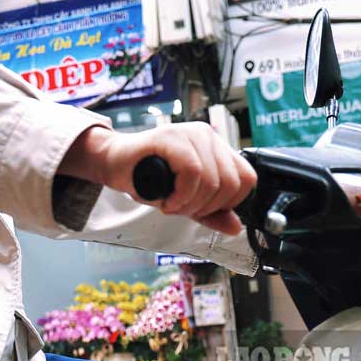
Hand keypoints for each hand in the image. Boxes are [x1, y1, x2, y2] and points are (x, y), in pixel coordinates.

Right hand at [60, 124, 256, 234]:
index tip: (203, 210)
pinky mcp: (171, 137)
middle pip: (231, 183)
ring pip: (212, 179)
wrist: (114, 164)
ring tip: (170, 204)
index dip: (228, 203)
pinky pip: (192, 172)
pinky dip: (180, 195)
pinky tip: (166, 200)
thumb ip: (211, 213)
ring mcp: (190, 133)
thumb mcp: (186, 200)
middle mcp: (207, 136)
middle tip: (182, 208)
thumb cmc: (148, 178)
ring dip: (190, 203)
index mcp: (217, 148)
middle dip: (206, 207)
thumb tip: (236, 227)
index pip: (247, 178)